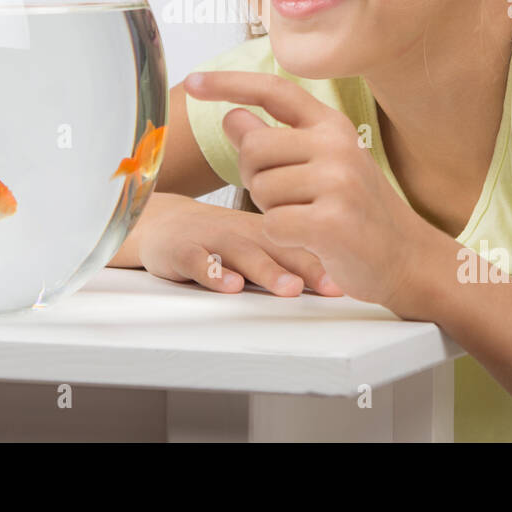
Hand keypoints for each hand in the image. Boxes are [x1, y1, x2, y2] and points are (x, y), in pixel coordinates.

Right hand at [133, 192, 344, 295]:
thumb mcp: (255, 244)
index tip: (349, 280)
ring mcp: (212, 240)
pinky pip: (197, 261)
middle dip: (306, 267)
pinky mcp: (182, 249)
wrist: (161, 222)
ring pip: (242, 254)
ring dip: (267, 271)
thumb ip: (289, 258)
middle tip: (331, 284)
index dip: (325, 261)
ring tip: (289, 289)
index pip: (299, 243)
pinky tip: (230, 285)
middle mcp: (241, 233)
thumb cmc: (217, 237)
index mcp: (263, 232)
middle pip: (278, 248)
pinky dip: (213, 272)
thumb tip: (341, 280)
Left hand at [183, 70, 435, 311]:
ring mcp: (337, 182)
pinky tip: (309, 240)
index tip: (193, 82)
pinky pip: (272, 224)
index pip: (274, 90)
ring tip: (306, 219)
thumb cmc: (357, 213)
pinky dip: (281, 237)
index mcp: (332, 126)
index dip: (229, 84)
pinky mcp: (332, 221)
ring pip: (260, 189)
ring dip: (272, 211)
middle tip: (287, 198)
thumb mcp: (321, 166)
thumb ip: (278, 141)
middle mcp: (336, 145)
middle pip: (253, 147)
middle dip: (255, 177)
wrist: (408, 259)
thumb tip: (233, 116)